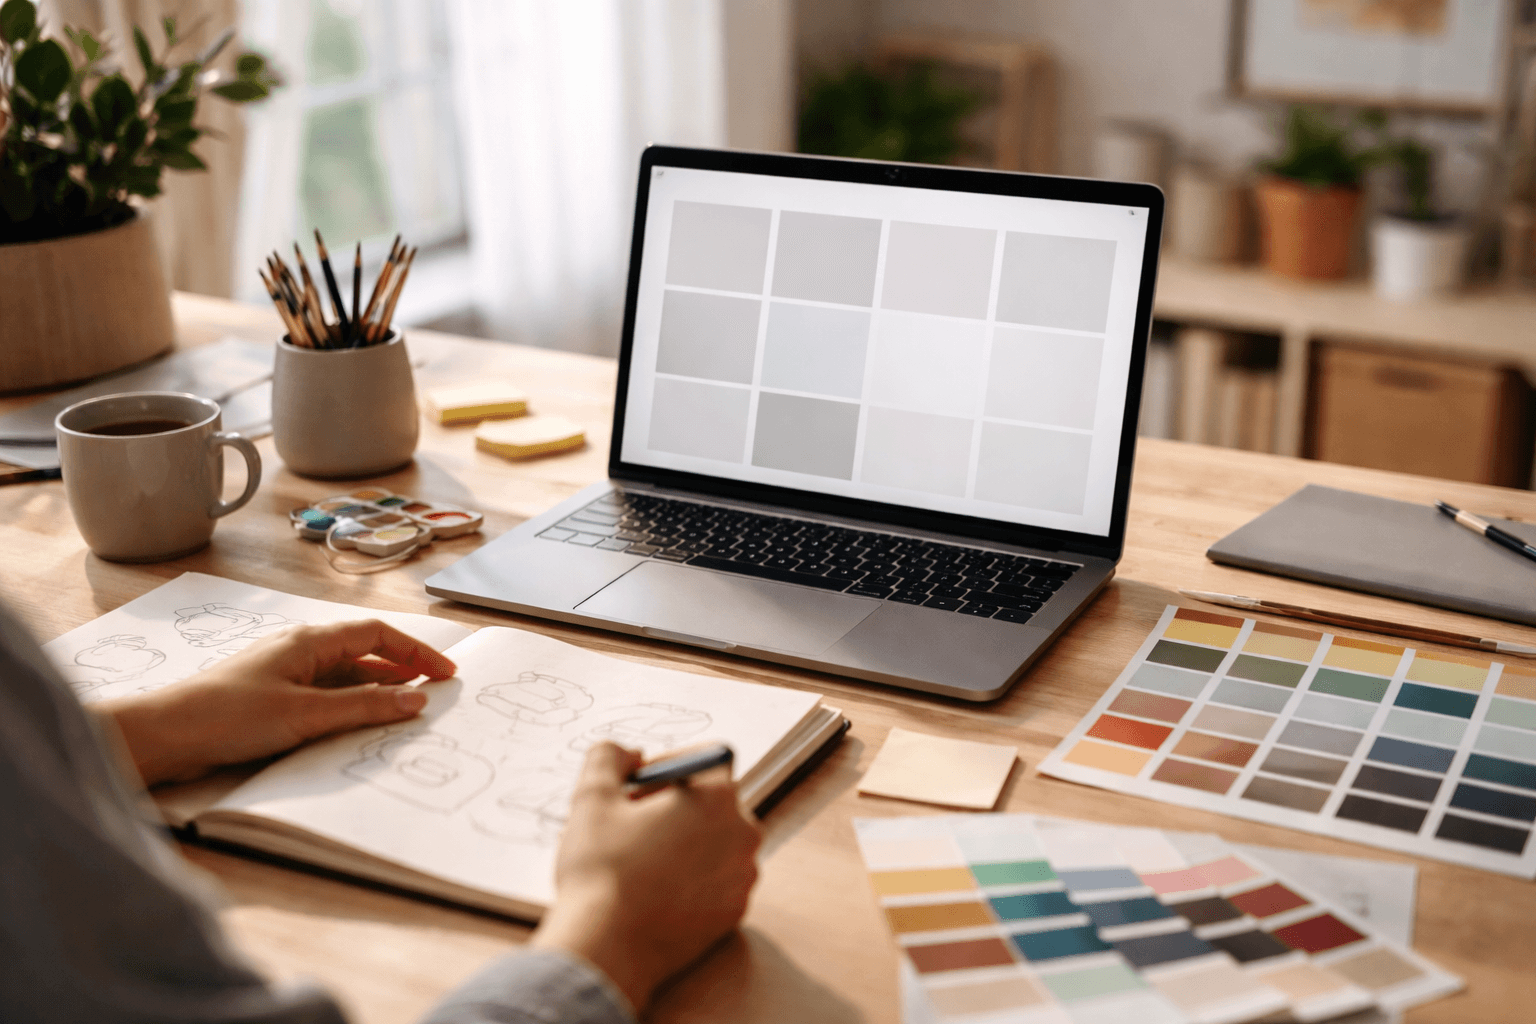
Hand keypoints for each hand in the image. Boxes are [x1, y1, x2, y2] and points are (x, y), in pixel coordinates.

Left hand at [98, 619, 455, 786]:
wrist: (164, 734)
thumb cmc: (225, 715)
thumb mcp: (305, 714)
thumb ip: (364, 707)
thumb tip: (415, 700)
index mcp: (308, 641)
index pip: (377, 635)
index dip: (415, 651)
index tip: (445, 672)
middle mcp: (298, 650)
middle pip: (363, 653)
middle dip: (401, 669)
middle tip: (433, 690)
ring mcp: (283, 673)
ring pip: (343, 676)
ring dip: (375, 690)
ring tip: (403, 709)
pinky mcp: (270, 698)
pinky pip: (323, 695)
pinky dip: (349, 705)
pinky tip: (357, 724)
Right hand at [532, 742, 761, 1011]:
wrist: (607, 946)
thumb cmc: (601, 870)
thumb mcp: (592, 797)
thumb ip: (610, 756)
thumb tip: (631, 754)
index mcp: (718, 797)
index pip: (707, 758)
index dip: (668, 766)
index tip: (638, 787)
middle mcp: (743, 833)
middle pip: (713, 801)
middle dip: (676, 804)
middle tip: (632, 823)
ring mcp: (742, 876)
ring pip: (715, 841)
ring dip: (684, 841)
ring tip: (641, 860)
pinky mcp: (734, 912)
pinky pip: (717, 880)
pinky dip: (692, 878)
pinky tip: (655, 890)